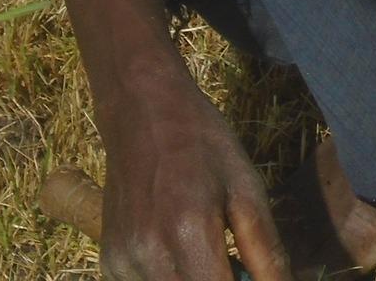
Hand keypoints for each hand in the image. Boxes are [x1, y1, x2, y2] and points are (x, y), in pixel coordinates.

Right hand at [101, 83, 288, 280]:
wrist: (142, 111)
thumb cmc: (202, 142)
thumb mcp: (247, 189)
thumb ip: (266, 251)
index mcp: (188, 232)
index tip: (255, 277)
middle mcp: (148, 254)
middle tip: (236, 266)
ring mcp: (122, 261)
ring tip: (212, 257)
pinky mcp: (110, 262)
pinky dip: (172, 280)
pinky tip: (183, 254)